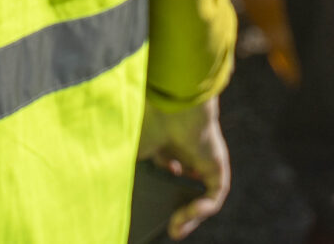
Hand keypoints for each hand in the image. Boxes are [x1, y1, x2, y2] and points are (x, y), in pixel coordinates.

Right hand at [136, 96, 229, 237]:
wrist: (169, 102)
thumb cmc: (147, 119)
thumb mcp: (132, 151)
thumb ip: (129, 172)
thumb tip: (117, 195)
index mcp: (165, 140)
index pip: (167, 170)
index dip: (160, 191)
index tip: (149, 206)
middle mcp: (186, 148)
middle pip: (184, 185)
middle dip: (176, 208)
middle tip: (166, 226)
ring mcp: (202, 156)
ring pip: (202, 193)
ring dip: (191, 215)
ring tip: (175, 230)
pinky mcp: (216, 164)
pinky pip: (216, 193)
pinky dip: (204, 207)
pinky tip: (187, 215)